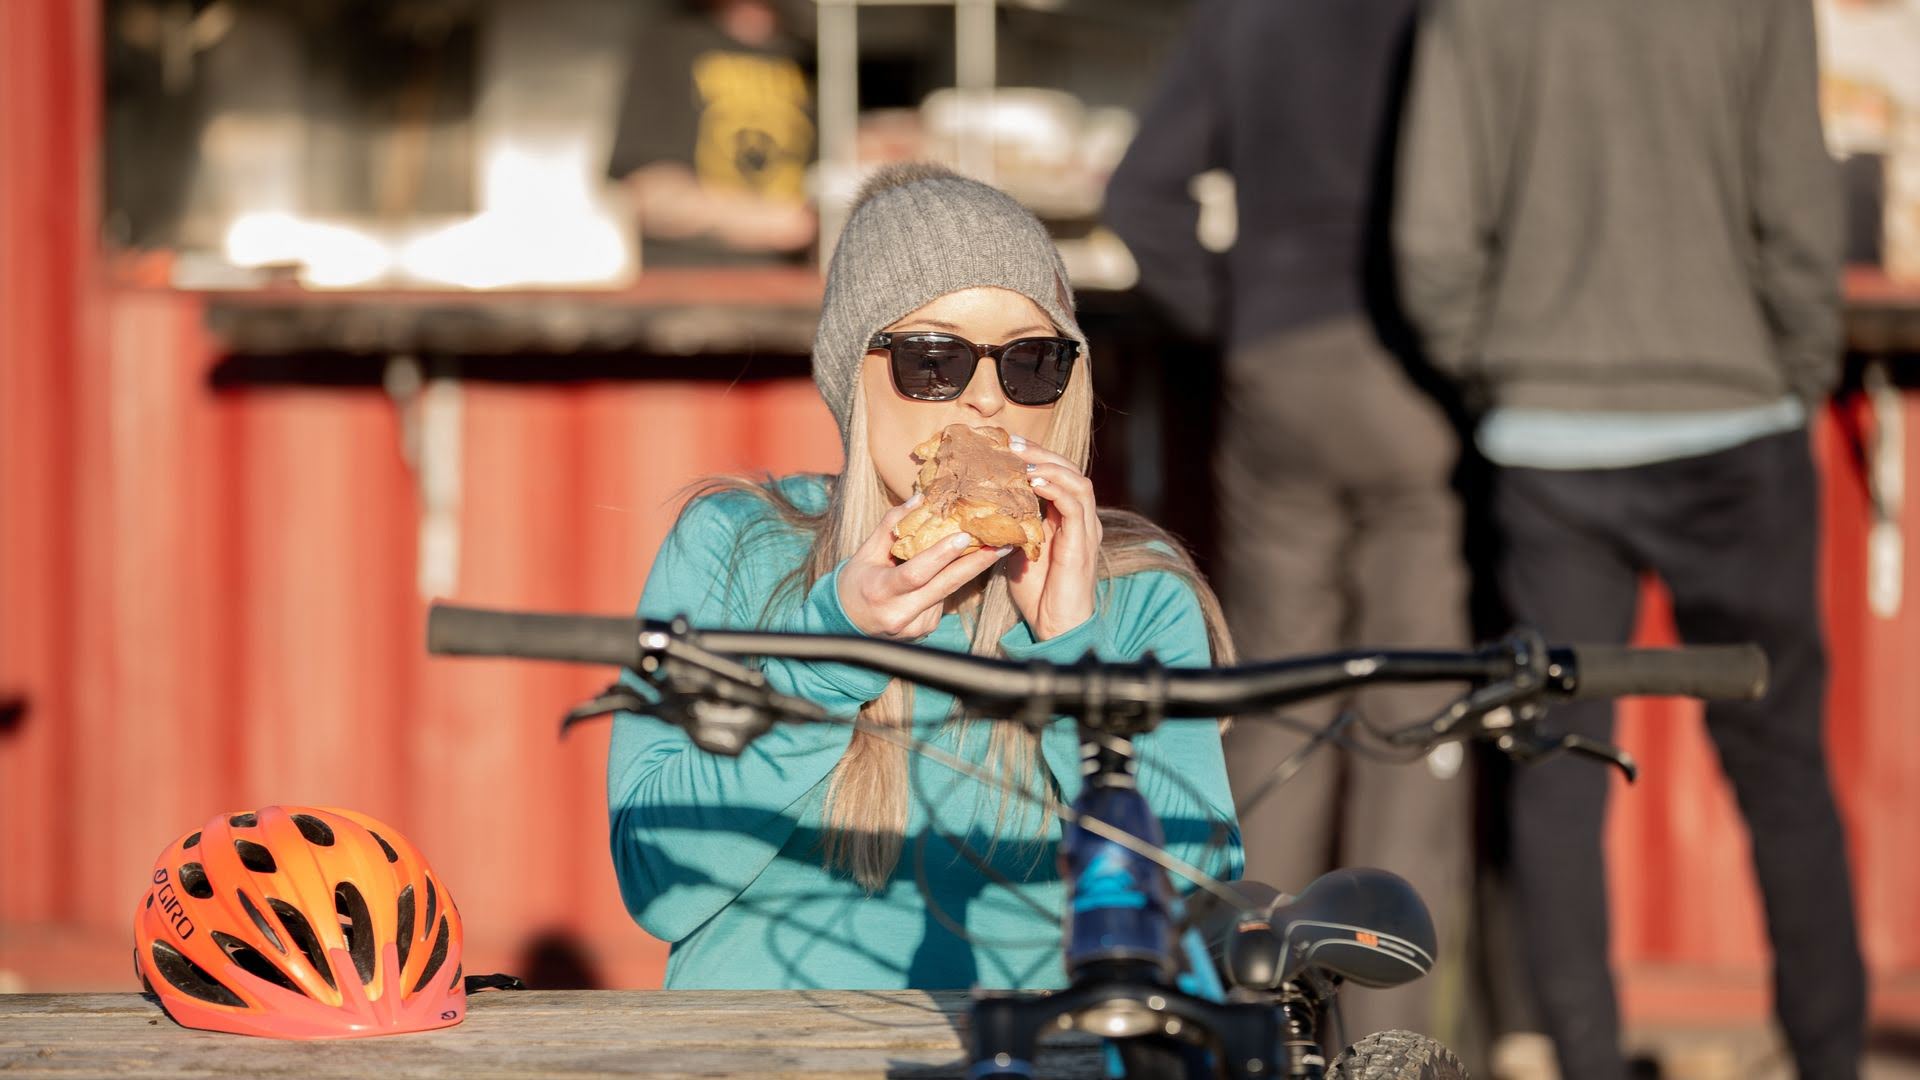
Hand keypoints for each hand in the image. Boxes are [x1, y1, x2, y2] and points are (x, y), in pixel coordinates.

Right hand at [837, 495, 1012, 638]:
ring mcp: (915, 627)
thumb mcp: (865, 553)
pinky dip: (945, 583)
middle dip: (978, 563)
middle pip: (945, 586)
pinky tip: (940, 575)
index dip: (941, 555)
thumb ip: (891, 526)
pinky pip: (943, 600)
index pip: (916, 573)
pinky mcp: (925, 630)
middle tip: (1004, 543)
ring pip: (947, 591)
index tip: (965, 536)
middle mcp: (900, 614)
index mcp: (880, 591)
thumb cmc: (855, 584)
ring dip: (964, 569)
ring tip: (982, 548)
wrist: (846, 625)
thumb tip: (921, 498)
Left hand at [1005, 436, 1100, 640]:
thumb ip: (1011, 525)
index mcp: (1067, 517)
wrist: (1055, 624)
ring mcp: (1085, 529)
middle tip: (1011, 444)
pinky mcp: (1083, 543)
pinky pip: (1075, 506)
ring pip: (1077, 481)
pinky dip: (1056, 489)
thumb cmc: (1037, 592)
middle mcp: (1081, 518)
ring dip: (1049, 466)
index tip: (1006, 444)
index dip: (1034, 456)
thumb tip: (983, 505)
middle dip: (1040, 453)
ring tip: (1021, 460)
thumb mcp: (1017, 549)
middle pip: (1069, 469)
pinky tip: (1034, 483)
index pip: (1057, 473)